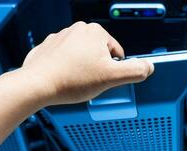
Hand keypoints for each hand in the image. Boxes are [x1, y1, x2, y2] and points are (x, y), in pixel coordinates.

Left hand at [22, 21, 153, 104]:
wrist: (37, 84)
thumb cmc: (72, 80)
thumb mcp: (112, 77)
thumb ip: (135, 71)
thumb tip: (149, 66)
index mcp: (96, 32)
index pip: (117, 53)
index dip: (113, 69)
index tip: (103, 78)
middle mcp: (78, 29)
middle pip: (100, 54)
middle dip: (98, 68)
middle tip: (89, 80)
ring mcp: (62, 36)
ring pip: (83, 56)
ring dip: (83, 68)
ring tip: (75, 80)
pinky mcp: (50, 46)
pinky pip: (67, 58)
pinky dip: (68, 67)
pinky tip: (65, 77)